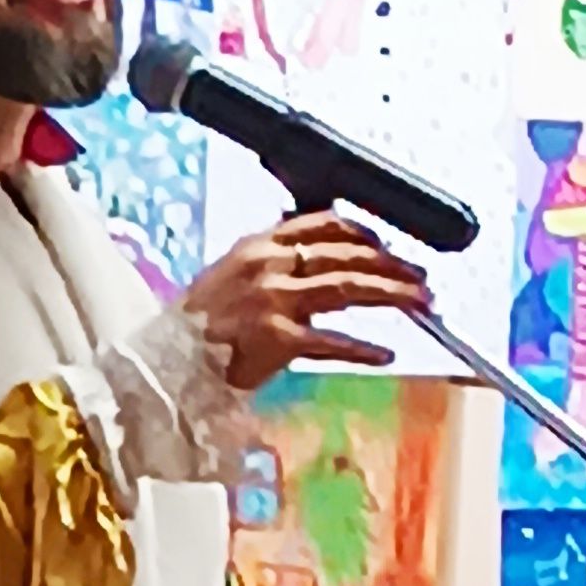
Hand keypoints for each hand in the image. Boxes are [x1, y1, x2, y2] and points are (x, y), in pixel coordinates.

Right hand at [183, 208, 430, 390]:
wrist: (164, 361)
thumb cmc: (196, 327)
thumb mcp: (229, 276)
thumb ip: (269, 262)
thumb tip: (315, 258)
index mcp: (259, 245)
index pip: (326, 223)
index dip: (367, 233)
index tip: (389, 247)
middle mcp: (269, 265)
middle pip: (348, 254)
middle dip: (392, 264)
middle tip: (421, 279)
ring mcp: (273, 301)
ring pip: (348, 286)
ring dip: (391, 293)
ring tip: (419, 303)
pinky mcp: (276, 340)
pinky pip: (331, 341)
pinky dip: (363, 350)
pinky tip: (385, 355)